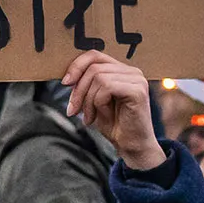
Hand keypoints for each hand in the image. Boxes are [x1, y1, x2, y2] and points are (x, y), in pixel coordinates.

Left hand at [61, 51, 161, 169]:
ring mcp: (137, 79)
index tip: (65, 83)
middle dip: (78, 90)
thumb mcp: (93, 101)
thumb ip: (85, 84)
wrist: (131, 147)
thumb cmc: (114, 125)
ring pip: (98, 77)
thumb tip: (67, 76)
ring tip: (88, 117)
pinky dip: (97, 102)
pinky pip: (107, 87)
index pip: (94, 55)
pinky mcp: (138, 90)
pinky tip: (100, 116)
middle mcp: (132, 71)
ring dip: (87, 100)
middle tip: (73, 110)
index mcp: (122, 70)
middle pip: (93, 67)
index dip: (76, 66)